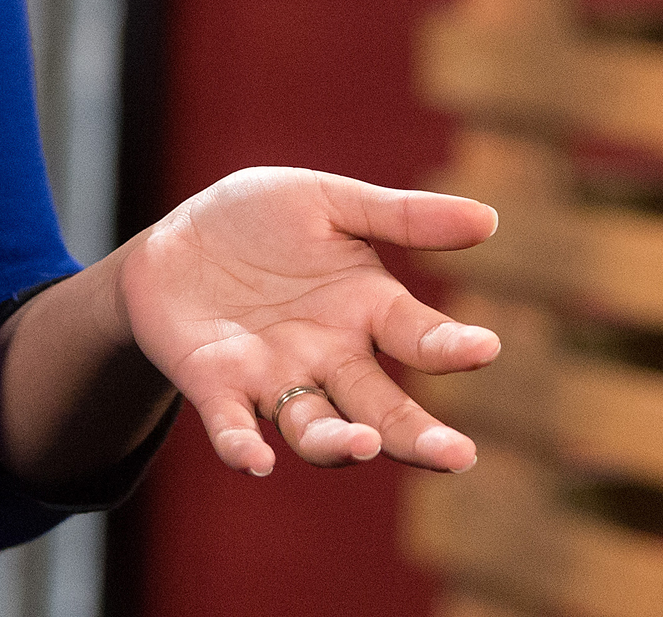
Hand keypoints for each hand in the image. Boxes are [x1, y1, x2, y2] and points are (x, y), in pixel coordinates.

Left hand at [118, 169, 499, 477]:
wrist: (174, 240)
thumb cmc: (259, 219)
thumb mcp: (327, 201)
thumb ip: (400, 216)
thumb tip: (489, 218)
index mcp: (365, 309)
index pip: (419, 336)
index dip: (450, 346)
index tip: (483, 348)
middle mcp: (329, 358)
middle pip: (381, 408)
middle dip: (419, 435)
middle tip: (458, 456)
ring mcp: (273, 379)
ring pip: (315, 428)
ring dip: (338, 443)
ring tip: (363, 446)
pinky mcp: (216, 388)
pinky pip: (232, 426)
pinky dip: (242, 446)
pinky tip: (255, 461)